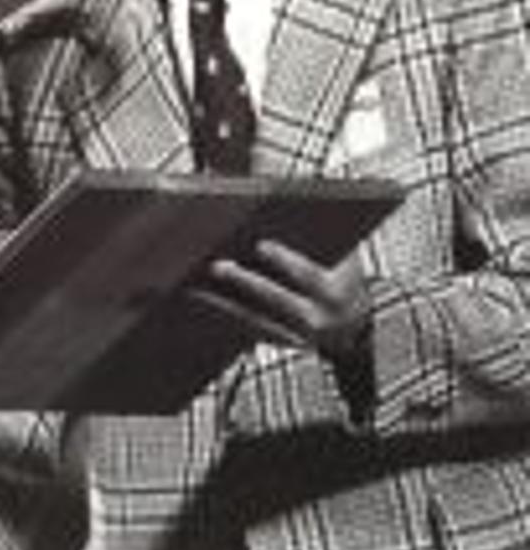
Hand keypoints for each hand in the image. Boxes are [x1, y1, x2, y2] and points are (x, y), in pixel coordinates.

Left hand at [198, 241, 370, 358]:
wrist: (354, 328)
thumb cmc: (344, 281)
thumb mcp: (344, 259)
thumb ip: (319, 238)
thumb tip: (284, 206)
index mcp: (335, 292)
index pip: (309, 274)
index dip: (285, 259)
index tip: (261, 244)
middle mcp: (318, 318)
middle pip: (276, 298)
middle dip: (245, 281)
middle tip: (218, 265)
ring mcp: (298, 336)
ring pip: (255, 319)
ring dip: (223, 303)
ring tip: (197, 286)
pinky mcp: (279, 342)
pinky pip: (247, 329)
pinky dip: (224, 313)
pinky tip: (203, 299)